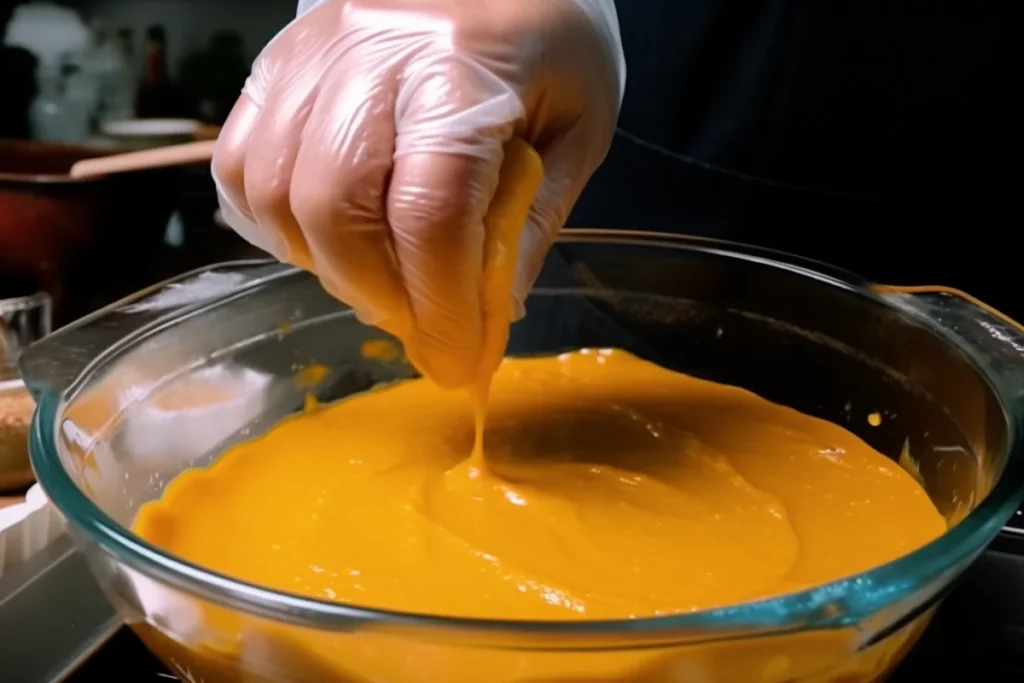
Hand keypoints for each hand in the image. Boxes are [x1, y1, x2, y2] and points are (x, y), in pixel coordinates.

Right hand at [213, 0, 623, 387]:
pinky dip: (276, 223)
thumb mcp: (578, 129)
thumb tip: (489, 318)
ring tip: (384, 279)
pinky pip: (242, 162)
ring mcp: (310, 55)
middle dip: (380, 295)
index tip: (460, 360)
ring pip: (275, 190)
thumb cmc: (550, 39)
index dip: (441, 305)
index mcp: (461, 69)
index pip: (430, 210)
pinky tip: (330, 236)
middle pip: (333, 206)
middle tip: (424, 324)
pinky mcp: (276, 64)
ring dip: (327, 265)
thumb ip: (531, 222)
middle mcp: (369, 54)